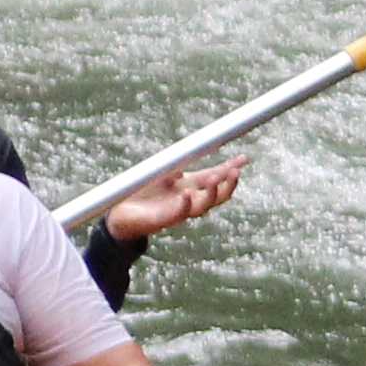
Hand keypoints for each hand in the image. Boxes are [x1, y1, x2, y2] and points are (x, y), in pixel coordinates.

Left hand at [105, 159, 245, 242]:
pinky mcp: (163, 220)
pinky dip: (184, 204)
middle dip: (228, 183)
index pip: (216, 177)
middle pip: (217, 194)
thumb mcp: (163, 170)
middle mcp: (189, 200)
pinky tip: (187, 195)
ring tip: (215, 179)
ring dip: (211, 193)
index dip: (230, 168)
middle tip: (235, 172)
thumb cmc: (142, 190)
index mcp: (190, 186)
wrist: (121, 212)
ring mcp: (178, 211)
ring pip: (203, 206)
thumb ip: (179, 161)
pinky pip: (178, 213)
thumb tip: (196, 146)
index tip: (245, 158)